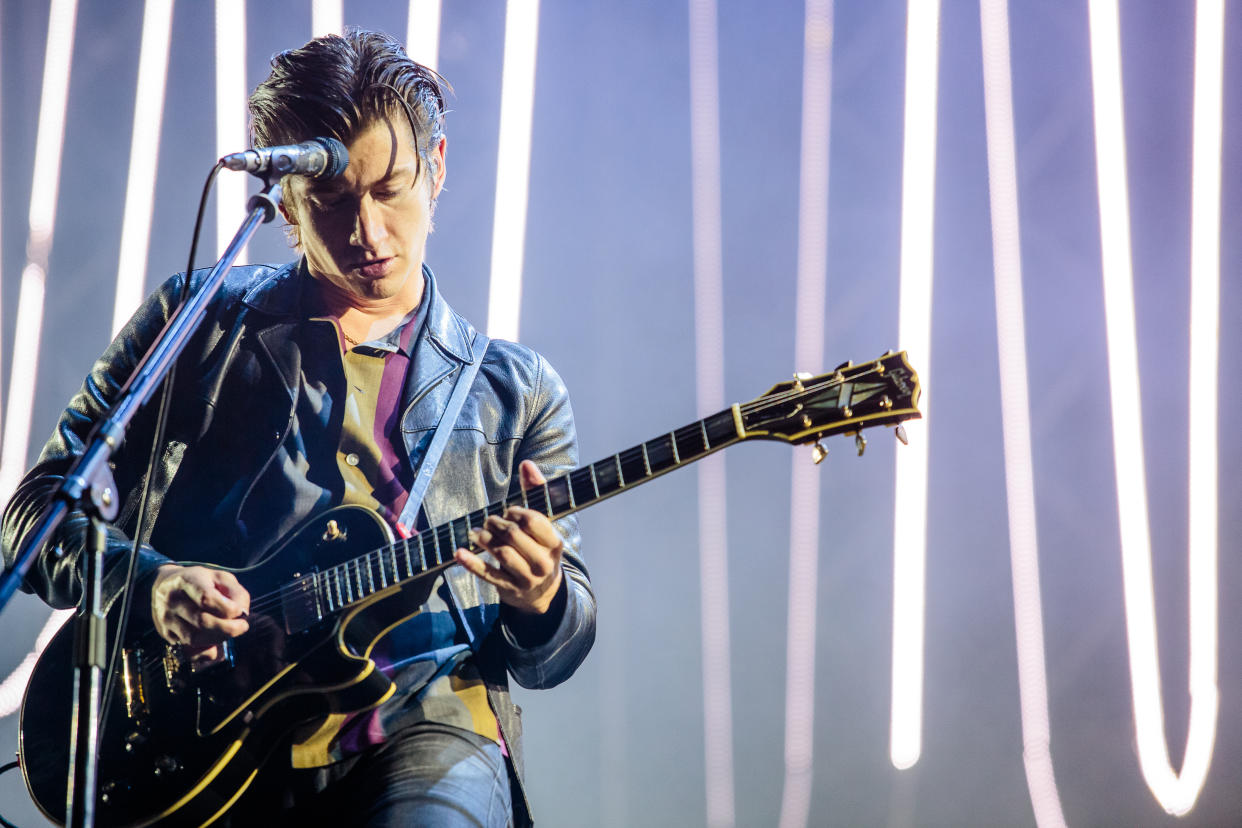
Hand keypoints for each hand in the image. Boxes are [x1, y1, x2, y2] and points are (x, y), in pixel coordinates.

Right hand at [151, 564, 250, 663]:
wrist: (164, 587)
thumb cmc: (200, 582)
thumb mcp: (221, 577)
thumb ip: (236, 592)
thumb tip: (242, 613)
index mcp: (188, 581)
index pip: (206, 599)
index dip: (228, 609)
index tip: (239, 611)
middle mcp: (173, 601)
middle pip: (202, 622)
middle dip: (228, 628)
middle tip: (242, 626)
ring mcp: (167, 619)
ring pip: (194, 639)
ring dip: (218, 639)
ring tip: (229, 632)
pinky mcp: (166, 635)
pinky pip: (186, 652)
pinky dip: (204, 654)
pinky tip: (214, 646)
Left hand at [455, 460, 564, 615]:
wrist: (543, 592)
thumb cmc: (539, 548)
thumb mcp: (543, 525)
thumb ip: (535, 492)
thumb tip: (527, 464)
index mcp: (554, 543)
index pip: (533, 521)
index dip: (516, 512)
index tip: (508, 511)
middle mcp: (543, 562)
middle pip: (514, 535)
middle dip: (496, 523)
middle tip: (488, 520)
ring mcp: (526, 578)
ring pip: (501, 553)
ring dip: (484, 539)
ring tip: (477, 532)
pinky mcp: (509, 589)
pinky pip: (487, 575)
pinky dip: (471, 563)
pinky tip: (459, 553)